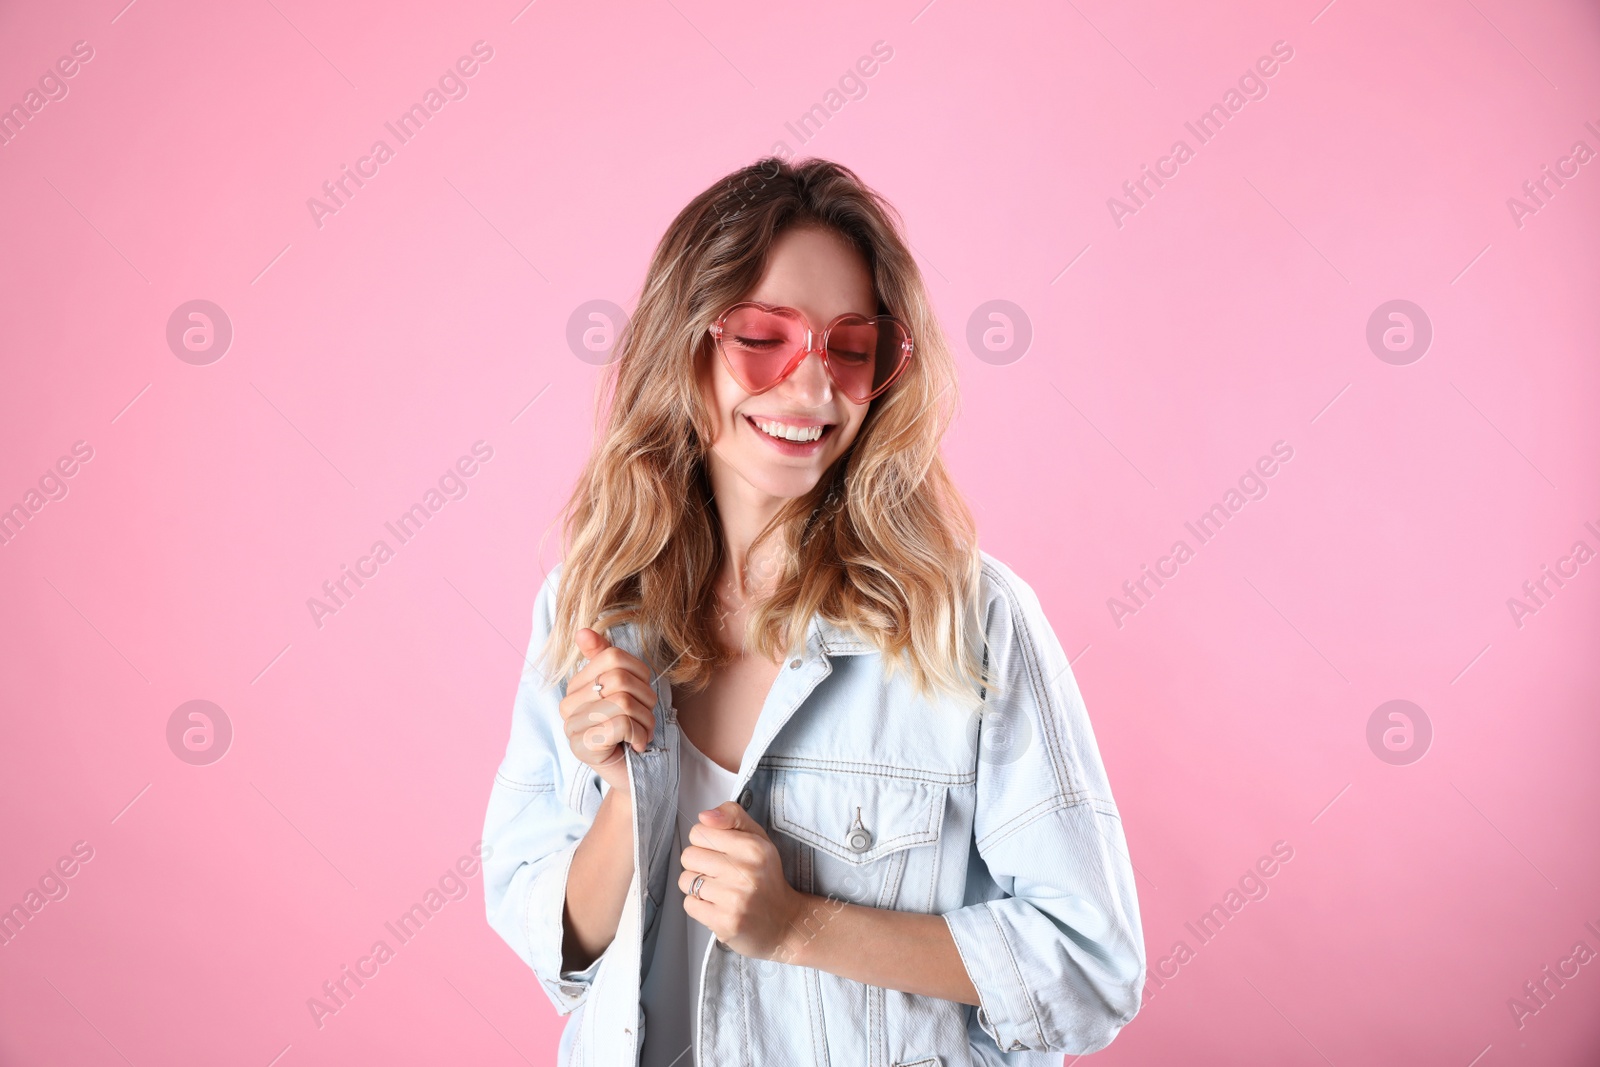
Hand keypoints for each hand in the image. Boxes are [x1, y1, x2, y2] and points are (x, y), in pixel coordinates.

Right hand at [557, 627, 657, 792]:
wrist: (632, 774)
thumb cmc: (629, 730)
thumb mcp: (624, 691)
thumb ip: (605, 659)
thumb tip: (582, 631)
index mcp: (576, 686)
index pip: (613, 656)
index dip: (640, 673)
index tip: (642, 694)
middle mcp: (567, 704)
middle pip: (619, 679)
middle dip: (645, 700)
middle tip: (645, 718)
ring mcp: (571, 727)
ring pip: (623, 702)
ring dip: (645, 721)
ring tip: (641, 733)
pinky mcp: (582, 748)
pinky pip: (621, 724)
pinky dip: (640, 735)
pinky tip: (637, 746)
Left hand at [678, 802, 809, 961]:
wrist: (784, 922)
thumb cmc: (765, 878)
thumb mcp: (758, 838)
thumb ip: (732, 816)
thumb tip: (705, 816)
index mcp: (753, 848)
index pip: (699, 832)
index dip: (705, 841)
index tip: (719, 851)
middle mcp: (745, 872)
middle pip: (689, 856)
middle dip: (699, 864)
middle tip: (718, 873)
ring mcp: (735, 899)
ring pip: (686, 881)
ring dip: (698, 886)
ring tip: (718, 890)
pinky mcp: (725, 922)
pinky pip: (689, 904)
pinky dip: (699, 905)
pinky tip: (717, 905)